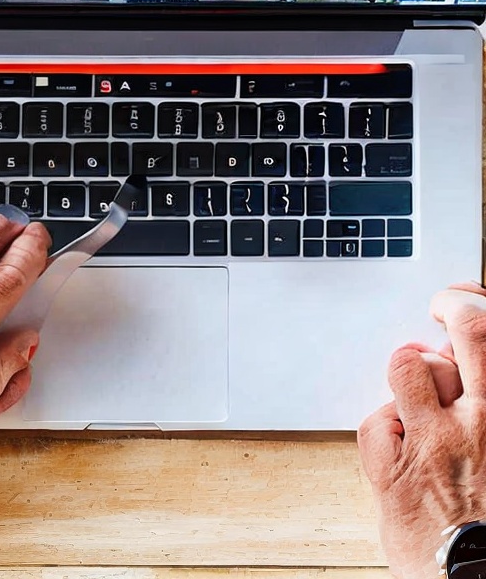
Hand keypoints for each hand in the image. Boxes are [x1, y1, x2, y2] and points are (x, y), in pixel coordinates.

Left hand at [358, 283, 485, 577]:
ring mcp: (436, 442)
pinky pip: (376, 419)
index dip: (472, 306)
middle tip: (443, 308)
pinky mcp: (393, 468)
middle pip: (469, 333)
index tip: (462, 302)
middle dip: (454, 307)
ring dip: (411, 372)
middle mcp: (483, 423)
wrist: (477, 578)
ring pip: (410, 366)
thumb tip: (462, 369)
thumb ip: (482, 411)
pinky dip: (383, 427)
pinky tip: (398, 443)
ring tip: (418, 396)